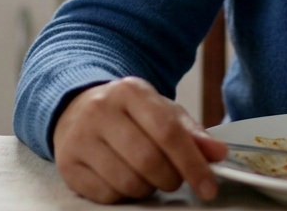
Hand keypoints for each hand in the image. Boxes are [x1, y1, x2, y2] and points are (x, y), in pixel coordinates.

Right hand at [53, 76, 227, 203]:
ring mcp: (79, 137)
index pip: (168, 132)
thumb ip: (192, 133)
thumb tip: (219, 154)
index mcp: (131, 91)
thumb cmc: (129, 115)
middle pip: (148, 160)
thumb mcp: (162, 112)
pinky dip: (124, 196)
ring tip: (148, 176)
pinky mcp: (67, 164)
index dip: (193, 164)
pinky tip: (124, 179)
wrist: (77, 109)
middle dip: (171, 179)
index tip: (209, 187)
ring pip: (127, 182)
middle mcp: (100, 110)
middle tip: (174, 179)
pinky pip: (106, 196)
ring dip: (148, 188)